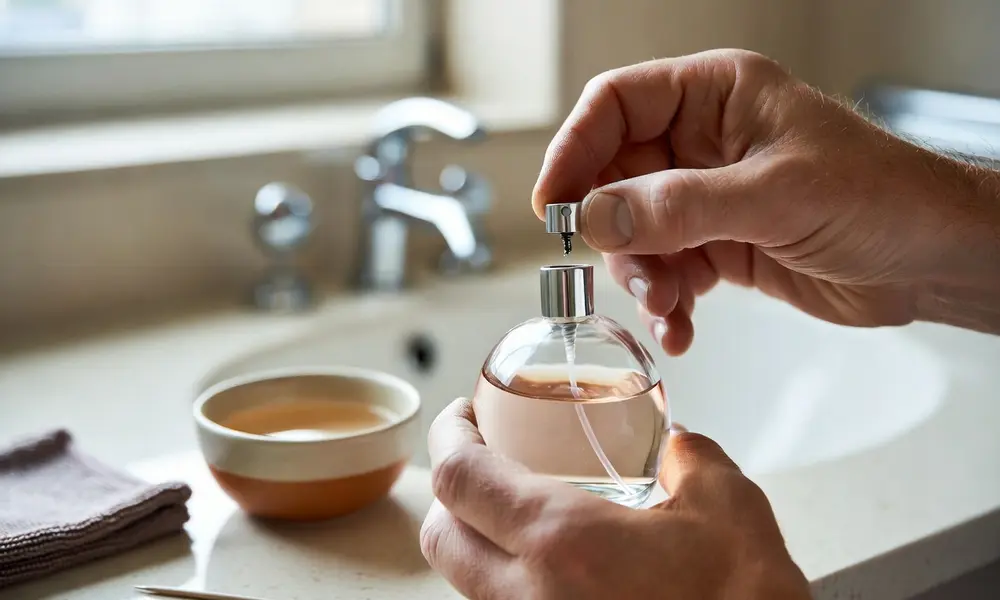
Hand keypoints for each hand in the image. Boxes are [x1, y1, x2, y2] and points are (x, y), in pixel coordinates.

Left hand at [420, 397, 810, 599]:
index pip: (459, 478)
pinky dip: (511, 581)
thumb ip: (692, 459)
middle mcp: (527, 598)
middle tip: (484, 459)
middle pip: (439, 538)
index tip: (462, 416)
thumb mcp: (730, 508)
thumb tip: (677, 447)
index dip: (448, 435)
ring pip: (467, 583)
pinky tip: (560, 567)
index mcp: (560, 543)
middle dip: (452, 490)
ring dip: (478, 540)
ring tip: (522, 512)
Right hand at [533, 49, 999, 352]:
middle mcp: (702, 143)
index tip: (552, 205)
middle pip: (614, 177)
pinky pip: (666, 271)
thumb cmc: (881, 195)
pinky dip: (665, 304)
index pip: (616, 105)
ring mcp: (708, 197)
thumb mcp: (774, 194)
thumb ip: (677, 206)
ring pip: (634, 233)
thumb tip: (593, 217)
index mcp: (715, 96)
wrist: (932, 260)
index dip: (575, 149)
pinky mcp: (719, 245)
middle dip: (611, 231)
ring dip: (640, 276)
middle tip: (623, 267)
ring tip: (667, 303)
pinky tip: (680, 327)